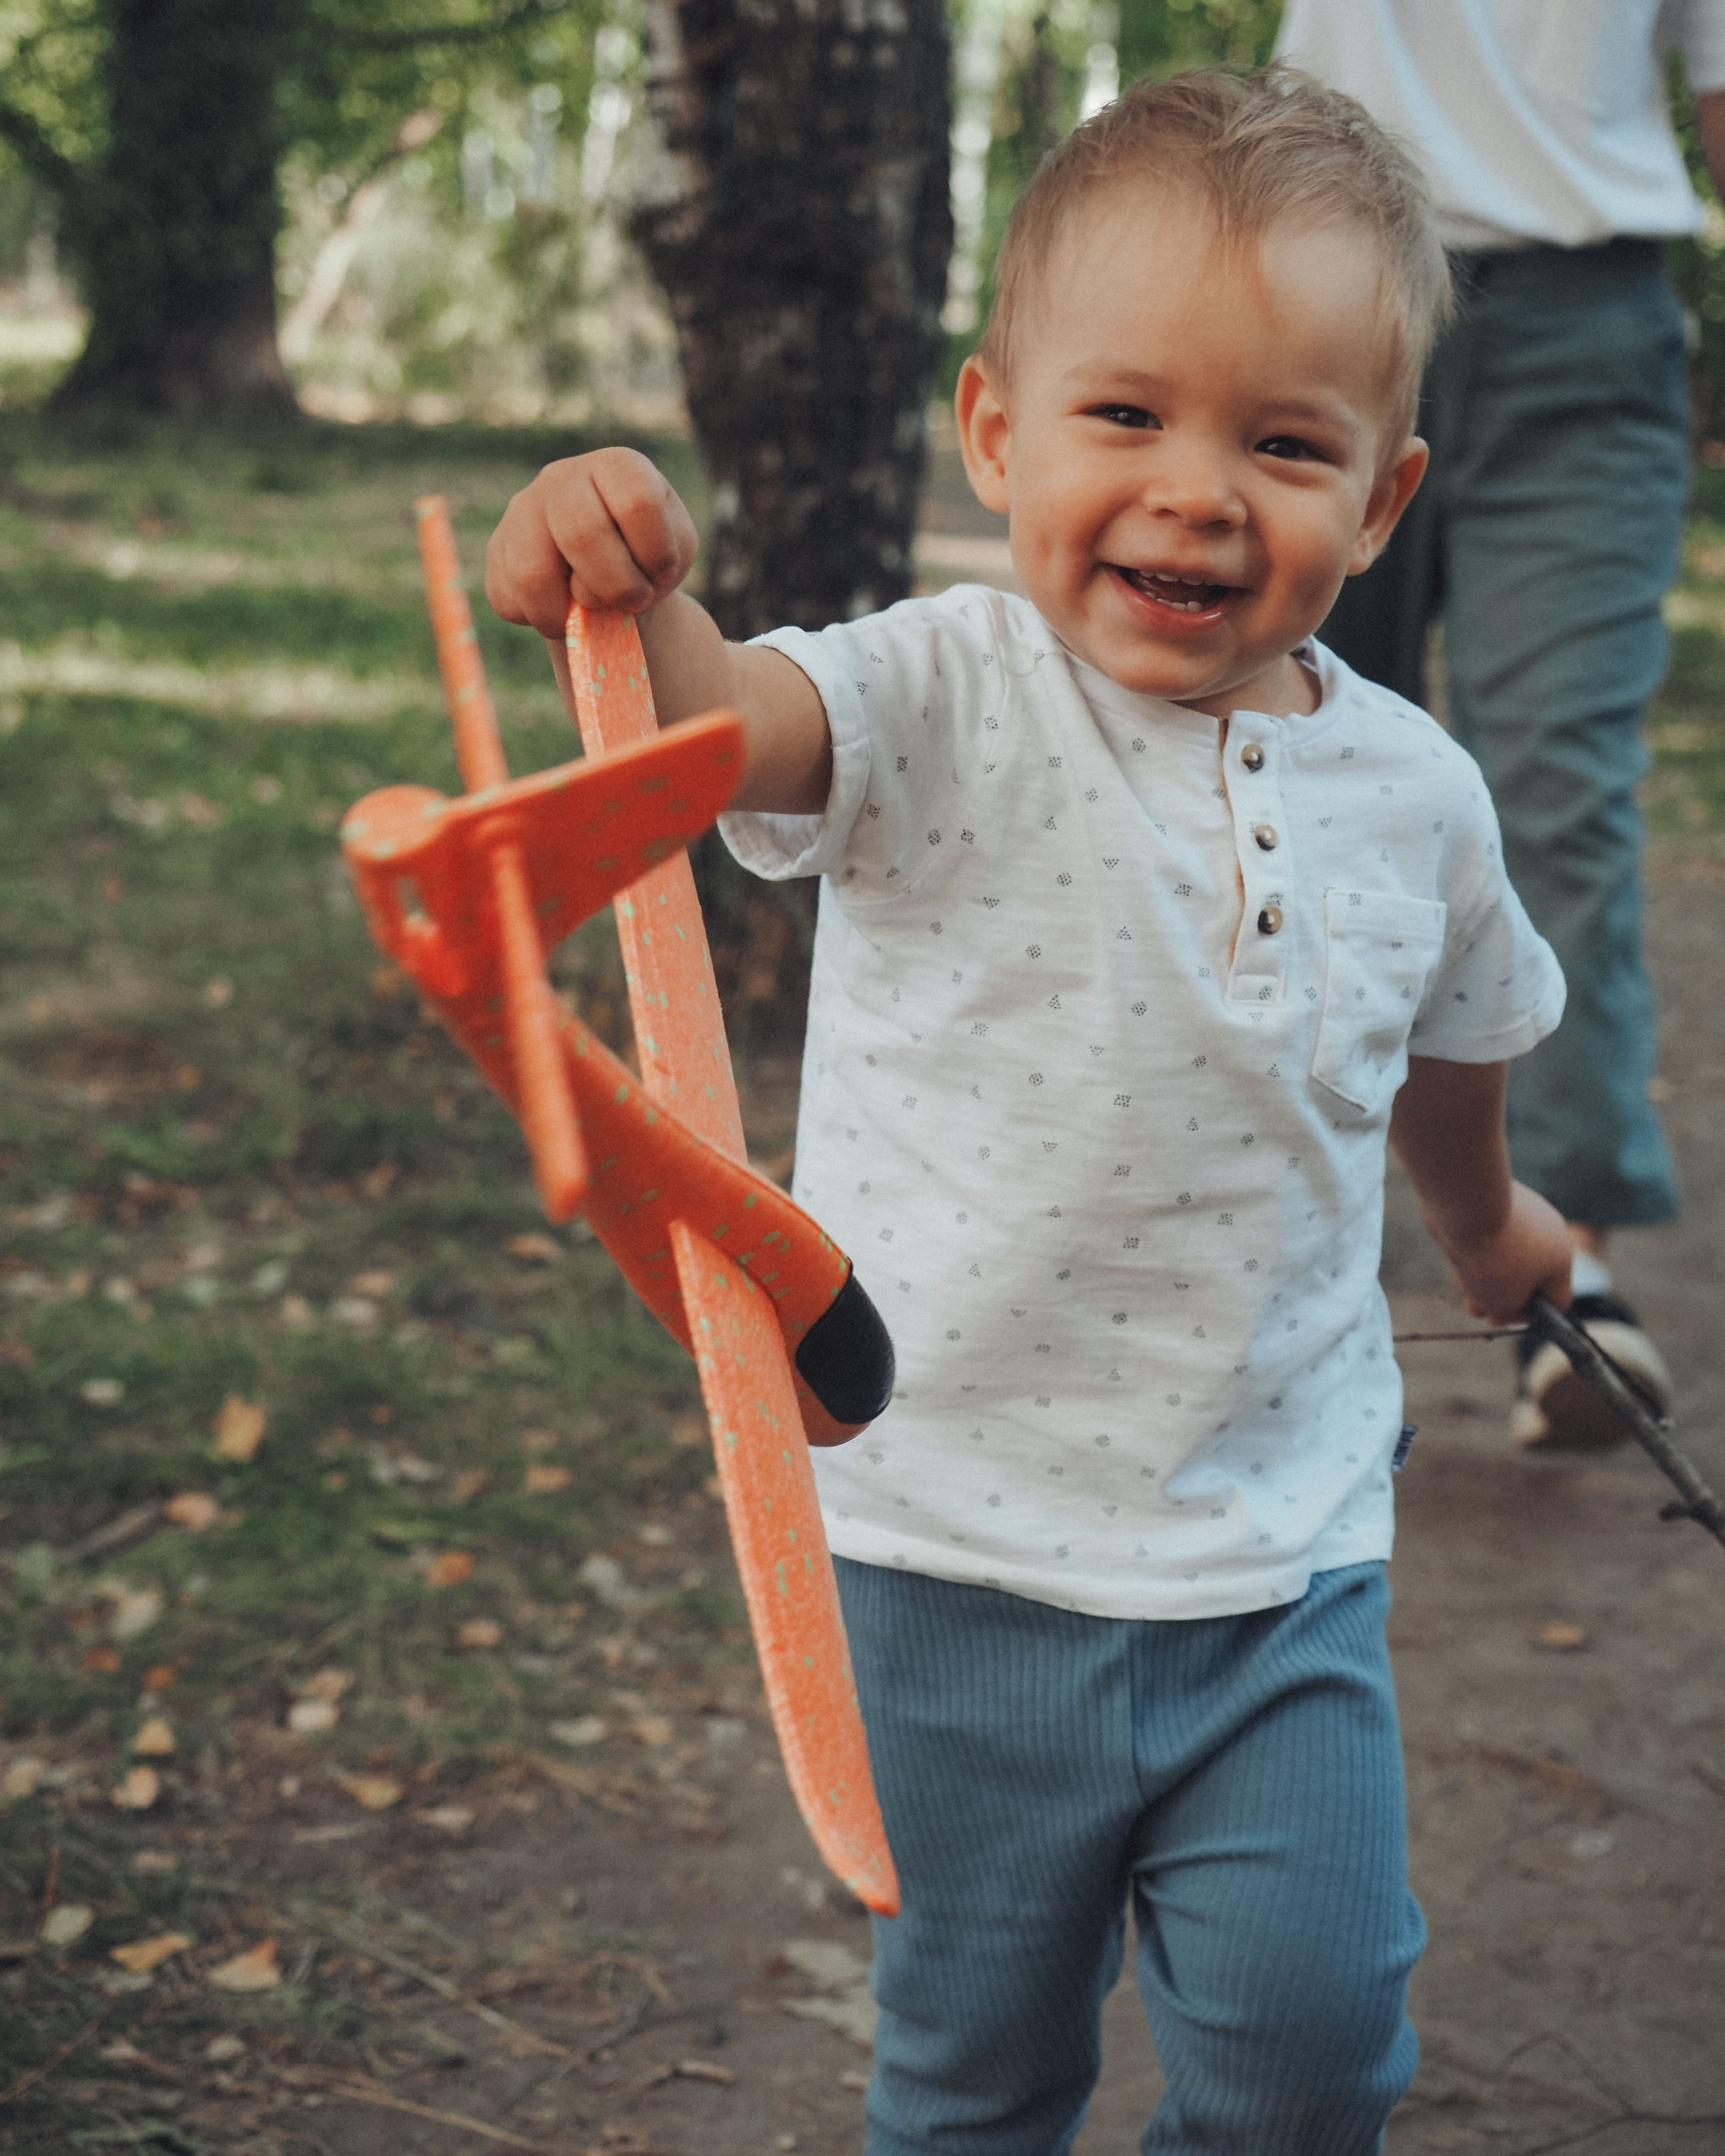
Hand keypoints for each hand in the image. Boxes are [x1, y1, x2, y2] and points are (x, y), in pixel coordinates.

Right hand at [485, 449, 699, 634]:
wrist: (614, 575)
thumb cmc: (648, 559)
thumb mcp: (674, 554)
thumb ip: (658, 562)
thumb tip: (593, 591)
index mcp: (617, 465)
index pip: (637, 503)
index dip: (655, 555)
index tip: (658, 574)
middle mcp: (563, 476)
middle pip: (581, 535)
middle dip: (615, 587)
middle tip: (629, 602)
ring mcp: (522, 509)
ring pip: (533, 574)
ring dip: (572, 614)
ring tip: (592, 614)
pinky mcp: (497, 549)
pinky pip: (511, 600)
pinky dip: (545, 620)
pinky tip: (564, 609)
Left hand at [1439, 1180, 1572, 1326]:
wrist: (1466, 1205)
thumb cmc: (1492, 1257)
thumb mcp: (1504, 1302)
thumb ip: (1509, 1309)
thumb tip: (1502, 1299)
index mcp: (1561, 1259)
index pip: (1556, 1299)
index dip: (1528, 1316)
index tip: (1501, 1317)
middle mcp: (1547, 1233)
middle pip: (1526, 1278)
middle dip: (1498, 1297)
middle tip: (1475, 1308)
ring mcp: (1522, 1215)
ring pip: (1504, 1258)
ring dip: (1482, 1277)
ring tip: (1461, 1282)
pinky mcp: (1495, 1204)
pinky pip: (1488, 1237)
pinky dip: (1475, 1251)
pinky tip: (1457, 1257)